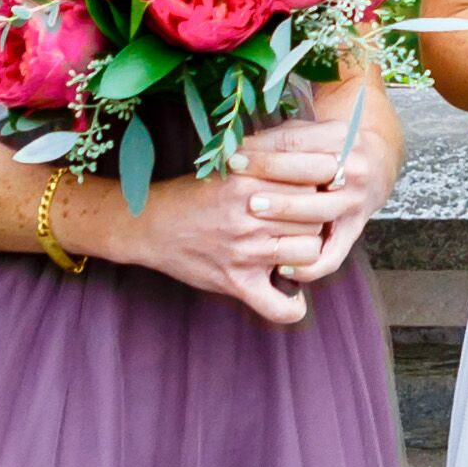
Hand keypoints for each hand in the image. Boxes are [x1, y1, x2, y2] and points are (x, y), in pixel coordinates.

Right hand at [93, 159, 333, 324]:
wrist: (150, 224)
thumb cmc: (194, 193)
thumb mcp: (230, 167)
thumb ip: (268, 162)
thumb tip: (315, 158)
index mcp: (251, 179)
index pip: (311, 181)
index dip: (317, 187)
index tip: (314, 192)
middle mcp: (251, 215)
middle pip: (315, 216)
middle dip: (315, 219)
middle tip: (303, 222)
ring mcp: (245, 251)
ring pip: (307, 253)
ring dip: (307, 254)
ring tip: (296, 250)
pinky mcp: (235, 282)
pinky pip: (276, 306)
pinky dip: (291, 308)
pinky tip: (293, 299)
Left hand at [229, 105, 396, 291]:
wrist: (374, 167)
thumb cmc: (327, 150)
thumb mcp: (311, 133)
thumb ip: (279, 137)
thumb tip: (240, 145)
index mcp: (341, 137)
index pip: (296, 141)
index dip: (262, 151)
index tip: (233, 158)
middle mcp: (355, 169)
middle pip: (310, 171)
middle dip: (271, 174)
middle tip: (238, 181)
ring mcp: (355, 203)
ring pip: (319, 211)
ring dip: (284, 209)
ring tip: (253, 209)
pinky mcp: (354, 232)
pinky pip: (332, 256)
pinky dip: (308, 266)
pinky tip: (280, 268)